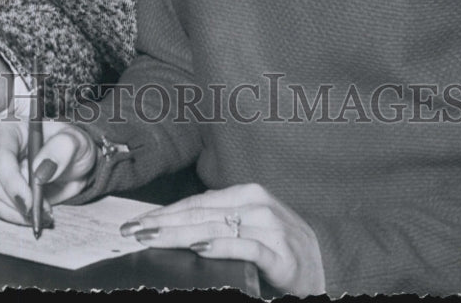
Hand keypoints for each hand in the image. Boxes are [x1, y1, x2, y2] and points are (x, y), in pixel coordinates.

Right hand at [0, 114, 96, 223]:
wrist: (70, 161)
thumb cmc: (70, 144)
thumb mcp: (76, 141)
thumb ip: (63, 149)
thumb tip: (40, 172)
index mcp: (9, 124)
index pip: (1, 155)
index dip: (12, 182)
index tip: (30, 202)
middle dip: (17, 201)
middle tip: (44, 211)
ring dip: (15, 212)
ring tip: (43, 213)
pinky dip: (13, 216)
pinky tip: (34, 215)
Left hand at [120, 184, 325, 296]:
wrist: (329, 265)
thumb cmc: (280, 249)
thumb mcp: (248, 229)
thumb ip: (219, 225)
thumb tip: (178, 230)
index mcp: (245, 194)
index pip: (195, 203)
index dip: (163, 212)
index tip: (135, 222)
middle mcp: (255, 204)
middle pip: (198, 214)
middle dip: (161, 223)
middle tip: (131, 231)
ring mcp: (268, 226)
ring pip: (215, 228)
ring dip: (179, 234)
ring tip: (152, 237)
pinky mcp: (280, 253)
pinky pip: (245, 247)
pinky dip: (220, 246)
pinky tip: (199, 247)